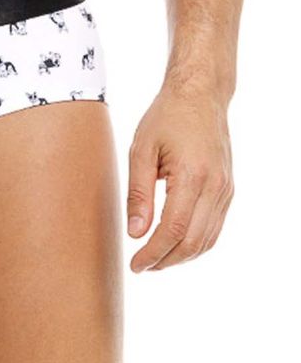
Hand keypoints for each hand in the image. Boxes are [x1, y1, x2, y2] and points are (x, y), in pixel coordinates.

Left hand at [126, 84, 233, 271]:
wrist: (200, 95)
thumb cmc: (166, 117)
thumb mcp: (142, 149)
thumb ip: (138, 192)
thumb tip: (135, 233)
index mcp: (191, 175)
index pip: (173, 229)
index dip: (153, 252)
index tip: (135, 265)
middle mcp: (215, 186)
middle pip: (192, 241)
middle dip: (166, 260)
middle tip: (142, 267)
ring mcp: (226, 189)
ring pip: (207, 240)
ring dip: (181, 256)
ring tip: (155, 259)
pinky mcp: (228, 189)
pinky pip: (214, 228)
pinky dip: (196, 243)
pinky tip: (175, 244)